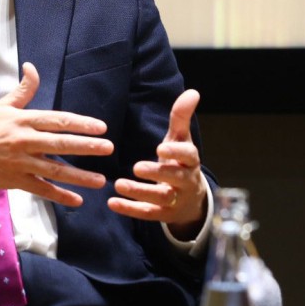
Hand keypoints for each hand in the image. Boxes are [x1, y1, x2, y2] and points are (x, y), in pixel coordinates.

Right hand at [0, 62, 112, 208]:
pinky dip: (60, 196)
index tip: (101, 127)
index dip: (80, 123)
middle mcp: (23, 141)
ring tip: (100, 180)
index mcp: (23, 121)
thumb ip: (24, 90)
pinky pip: (42, 190)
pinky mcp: (16, 181)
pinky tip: (78, 200)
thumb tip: (32, 67)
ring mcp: (20, 163)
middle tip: (108, 148)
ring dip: (79, 176)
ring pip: (54, 170)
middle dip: (86, 146)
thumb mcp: (3, 106)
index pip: (57, 121)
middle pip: (59, 144)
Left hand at [107, 89, 207, 237]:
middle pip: (175, 178)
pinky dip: (130, 209)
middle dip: (157, 173)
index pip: (189, 155)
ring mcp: (175, 199)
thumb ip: (181, 117)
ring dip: (139, 192)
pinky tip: (112, 203)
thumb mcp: (181, 139)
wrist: (191, 199)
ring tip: (119, 184)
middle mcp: (186, 180)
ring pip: (160, 197)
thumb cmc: (180, 161)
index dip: (177, 152)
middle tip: (137, 167)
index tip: (161, 148)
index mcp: (190, 160)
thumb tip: (192, 92)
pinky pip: (148, 213)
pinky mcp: (163, 214)